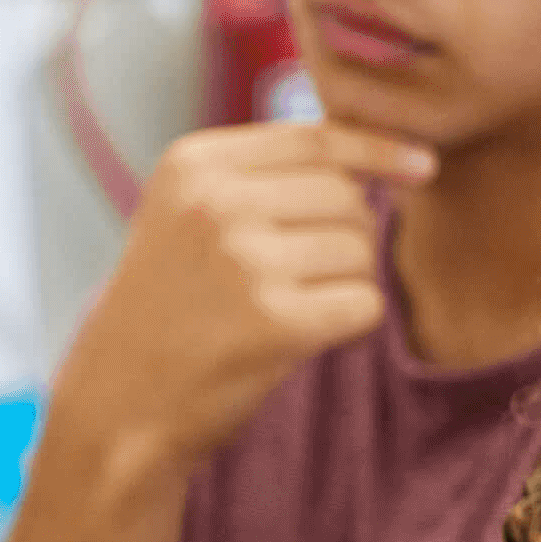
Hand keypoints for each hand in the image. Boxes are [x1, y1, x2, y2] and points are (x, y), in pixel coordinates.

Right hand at [47, 120, 435, 480]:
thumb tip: (386, 154)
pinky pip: (364, 304)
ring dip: (344, 283)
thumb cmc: (167, 308)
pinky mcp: (276, 322)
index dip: (377, 150)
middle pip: (346, 196)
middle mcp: (216, 202)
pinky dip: (347, 324)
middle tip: (293, 278)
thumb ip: (264, 175)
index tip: (422, 165)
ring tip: (284, 308)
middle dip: (344, 236)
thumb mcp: (188, 215)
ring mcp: (244, 261)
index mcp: (191, 164)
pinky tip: (298, 338)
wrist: (118, 403)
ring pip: (360, 250)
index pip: (314, 138)